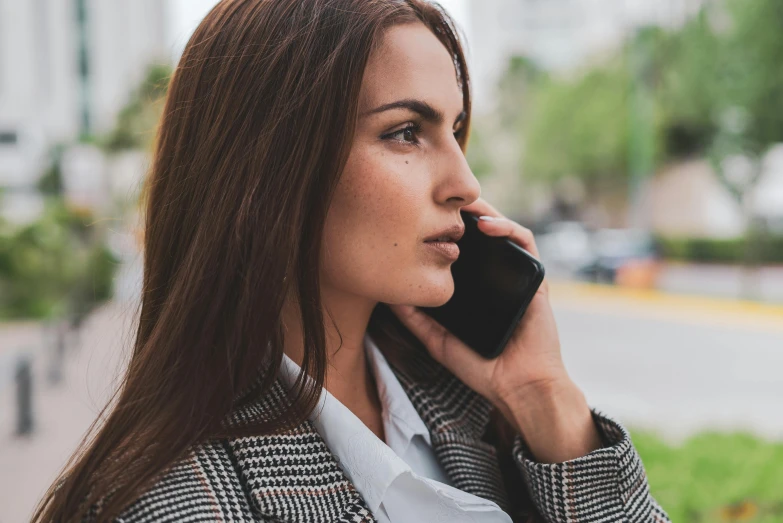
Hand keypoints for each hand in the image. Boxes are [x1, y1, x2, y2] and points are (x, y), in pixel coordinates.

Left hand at [390, 199, 601, 461]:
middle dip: (460, 214)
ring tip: (461, 205)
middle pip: (479, 235)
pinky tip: (486, 225)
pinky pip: (525, 242)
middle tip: (438, 200)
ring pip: (501, 230)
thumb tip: (389, 296)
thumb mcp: (438, 340)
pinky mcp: (535, 278)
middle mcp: (496, 277)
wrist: (518, 387)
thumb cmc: (481, 368)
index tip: (419, 218)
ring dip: (483, 211)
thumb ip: (416, 320)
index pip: (459, 250)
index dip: (442, 231)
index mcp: (475, 288)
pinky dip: (507, 227)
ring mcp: (516, 276)